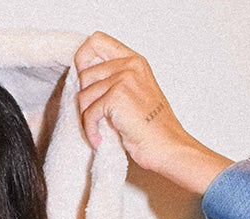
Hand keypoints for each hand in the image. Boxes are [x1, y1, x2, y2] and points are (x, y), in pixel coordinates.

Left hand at [74, 32, 232, 194]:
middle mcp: (129, 65)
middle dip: (85, 101)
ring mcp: (124, 79)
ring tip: (98, 131)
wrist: (167, 146)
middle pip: (85, 75)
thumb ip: (115, 80)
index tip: (83, 81)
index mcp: (134, 61)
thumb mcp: (135, 93)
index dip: (82, 58)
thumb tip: (84, 81)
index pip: (96, 41)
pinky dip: (90, 131)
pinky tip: (98, 140)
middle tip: (95, 118)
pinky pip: (88, 113)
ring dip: (86, 118)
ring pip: (84, 95)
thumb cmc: (153, 127)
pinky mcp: (117, 98)